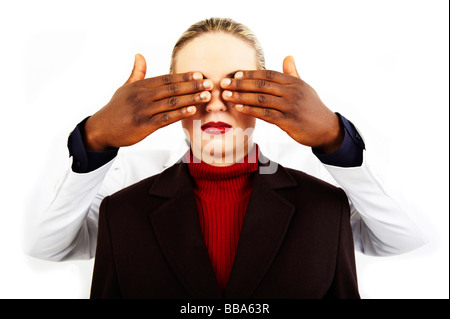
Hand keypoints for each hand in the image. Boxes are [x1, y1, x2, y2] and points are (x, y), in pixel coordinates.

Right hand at [84, 54, 212, 150]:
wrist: (101, 129)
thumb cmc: (116, 108)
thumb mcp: (125, 87)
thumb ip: (137, 73)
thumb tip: (139, 55)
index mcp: (140, 86)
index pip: (166, 78)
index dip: (184, 76)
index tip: (199, 75)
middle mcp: (142, 96)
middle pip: (172, 88)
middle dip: (192, 86)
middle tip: (209, 84)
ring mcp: (144, 110)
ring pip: (172, 102)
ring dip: (191, 99)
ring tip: (206, 96)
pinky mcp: (144, 125)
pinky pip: (166, 119)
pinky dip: (180, 114)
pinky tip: (192, 110)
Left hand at [220, 56, 343, 153]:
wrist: (327, 129)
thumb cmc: (312, 108)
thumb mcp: (304, 87)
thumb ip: (292, 73)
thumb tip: (287, 56)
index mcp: (294, 82)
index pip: (268, 74)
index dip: (251, 73)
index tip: (235, 74)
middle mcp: (292, 92)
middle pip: (262, 85)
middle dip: (240, 84)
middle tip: (223, 83)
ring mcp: (290, 106)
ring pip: (261, 99)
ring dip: (241, 97)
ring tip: (226, 96)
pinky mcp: (289, 121)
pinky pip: (266, 114)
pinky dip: (251, 110)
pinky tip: (239, 108)